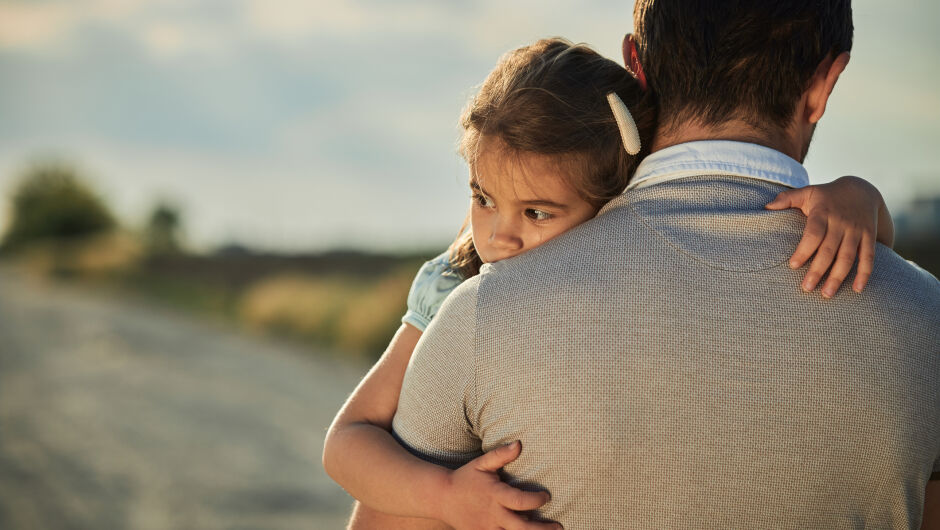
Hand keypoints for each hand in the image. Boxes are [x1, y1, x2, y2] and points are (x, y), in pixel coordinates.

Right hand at [438, 441, 560, 529]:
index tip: (546, 496)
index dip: (535, 500)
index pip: (519, 501)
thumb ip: (501, 455)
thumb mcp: (481, 464)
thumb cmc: (466, 478)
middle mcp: (493, 515)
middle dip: (542, 529)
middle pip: (521, 528)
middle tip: (558, 527)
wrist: (442, 498)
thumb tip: (519, 443)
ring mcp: (487, 528)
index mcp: (495, 495)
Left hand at [765, 176, 885, 296]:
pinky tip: (856, 290)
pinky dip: (864, 274)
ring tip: (827, 295)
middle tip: (807, 288)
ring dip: (838, 277)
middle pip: (829, 249)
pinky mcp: (869, 237)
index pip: (813, 234)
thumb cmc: (827, 196)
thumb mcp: (808, 192)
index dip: (804, 250)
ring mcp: (857, 231)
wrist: (863, 189)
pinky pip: (868, 257)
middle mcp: (841, 223)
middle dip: (818, 270)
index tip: (792, 265)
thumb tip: (766, 207)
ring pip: (848, 257)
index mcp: (823, 213)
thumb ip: (787, 199)